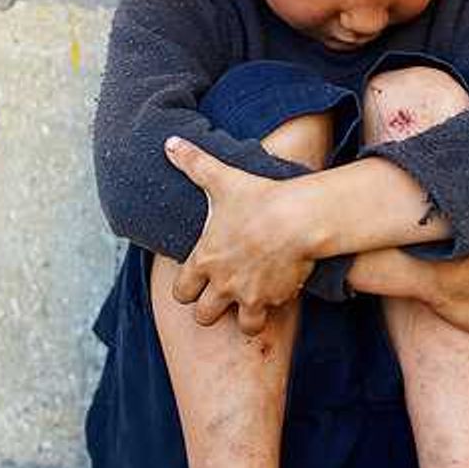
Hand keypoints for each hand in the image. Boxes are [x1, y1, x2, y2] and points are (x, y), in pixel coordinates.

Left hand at [164, 136, 314, 335]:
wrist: (298, 219)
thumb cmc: (258, 198)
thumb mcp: (222, 179)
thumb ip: (194, 164)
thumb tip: (170, 142)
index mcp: (204, 260)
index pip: (181, 292)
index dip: (189, 288)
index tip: (200, 279)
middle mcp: (222, 284)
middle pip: (204, 316)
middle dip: (212, 308)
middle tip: (226, 293)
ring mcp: (250, 295)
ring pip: (242, 325)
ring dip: (247, 316)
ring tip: (255, 300)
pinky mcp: (277, 300)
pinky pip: (272, 313)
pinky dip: (276, 304)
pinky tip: (282, 287)